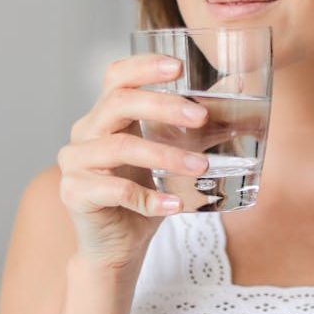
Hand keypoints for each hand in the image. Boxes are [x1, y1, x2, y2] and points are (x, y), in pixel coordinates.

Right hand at [56, 54, 209, 268]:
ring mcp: (76, 162)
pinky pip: (115, 191)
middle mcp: (86, 131)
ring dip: (165, 155)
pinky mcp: (74, 194)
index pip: (117, 76)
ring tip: (201, 167)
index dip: (144, 66)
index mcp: (107, 114)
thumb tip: (239, 91)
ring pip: (121, 147)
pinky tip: (176, 205)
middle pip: (119, 103)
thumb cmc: (145, 193)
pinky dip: (150, 198)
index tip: (179, 67)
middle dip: (163, 106)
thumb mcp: (171, 153)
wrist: (117, 247)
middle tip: (201, 117)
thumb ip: (195, 125)